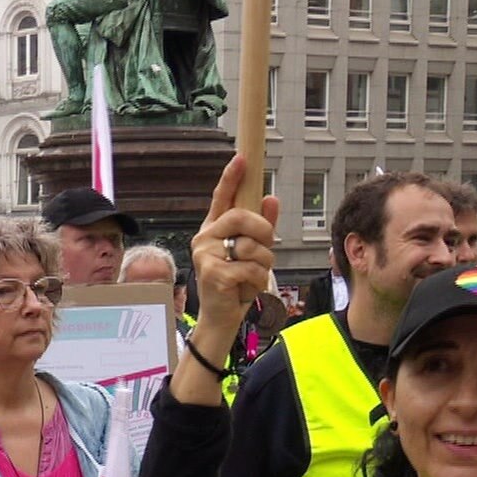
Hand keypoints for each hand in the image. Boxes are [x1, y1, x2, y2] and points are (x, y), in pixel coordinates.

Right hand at [189, 156, 280, 325]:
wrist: (221, 318)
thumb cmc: (235, 285)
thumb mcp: (252, 253)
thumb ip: (261, 228)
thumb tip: (271, 198)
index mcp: (214, 229)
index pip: (222, 197)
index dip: (232, 177)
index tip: (242, 158)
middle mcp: (205, 238)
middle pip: (242, 217)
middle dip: (263, 231)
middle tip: (266, 247)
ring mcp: (206, 255)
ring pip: (251, 246)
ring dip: (262, 264)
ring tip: (251, 277)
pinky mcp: (213, 273)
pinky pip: (251, 268)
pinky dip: (257, 281)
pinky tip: (245, 289)